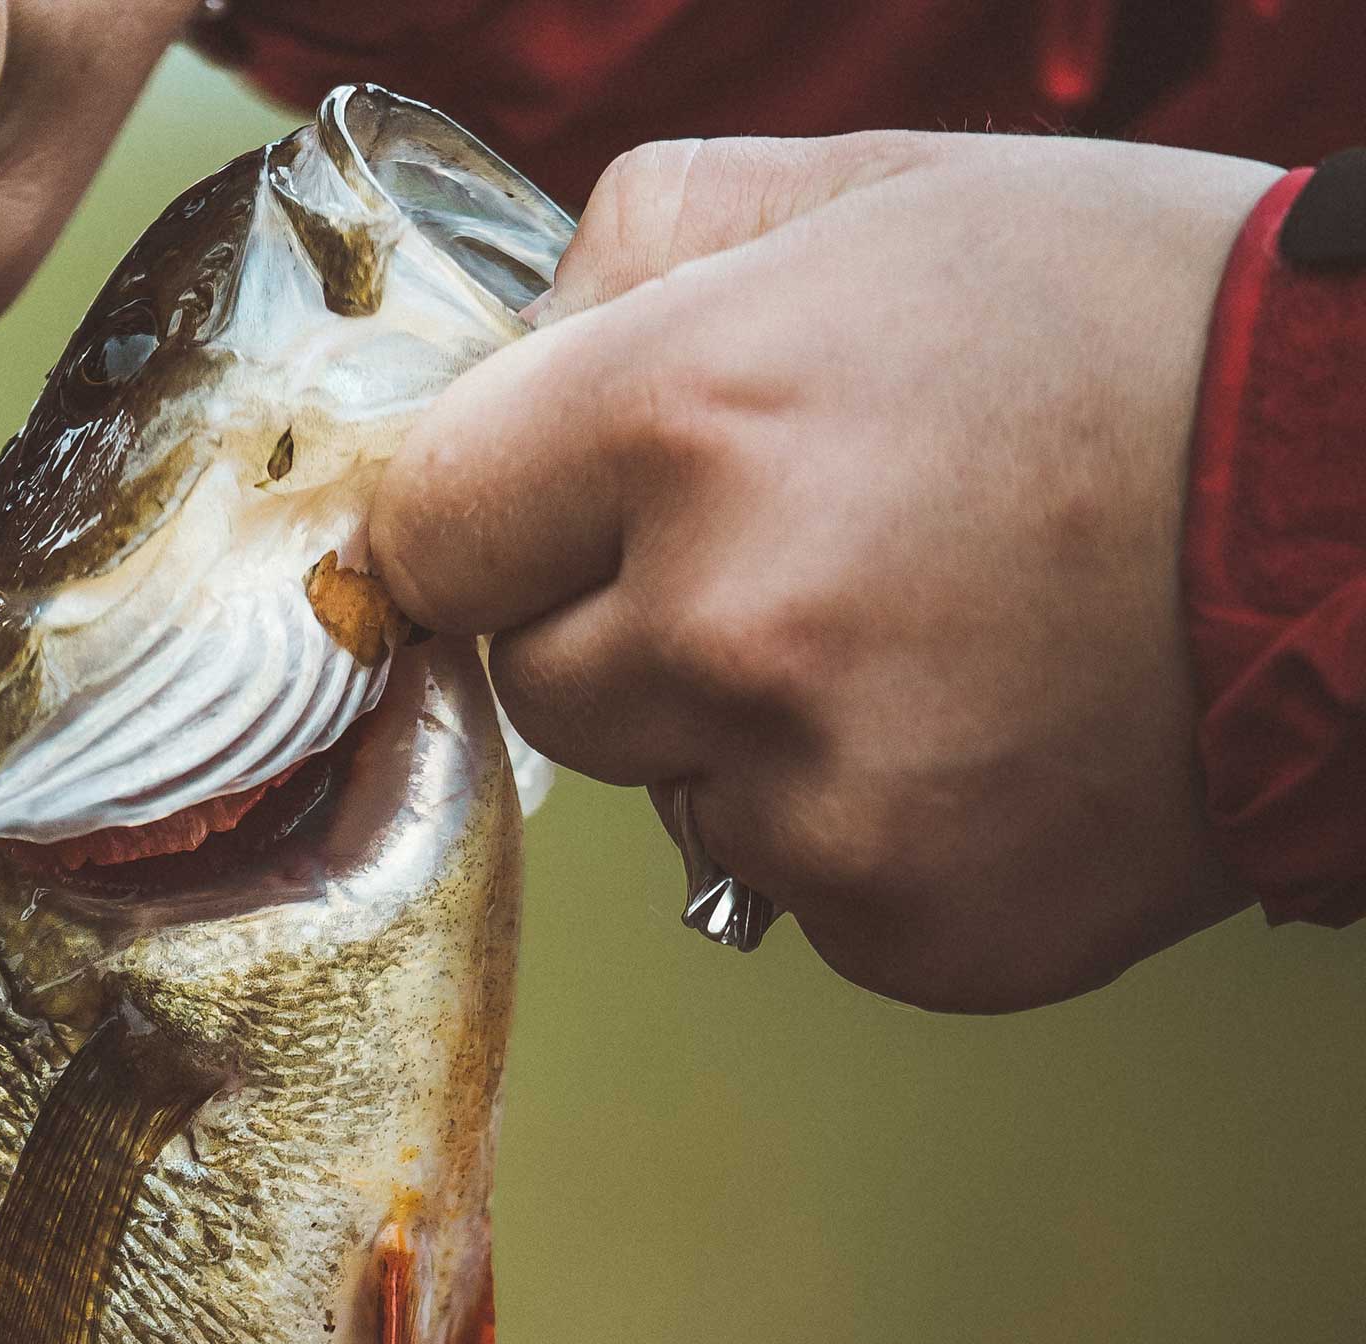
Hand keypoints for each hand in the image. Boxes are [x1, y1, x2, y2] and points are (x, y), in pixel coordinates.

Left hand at [369, 133, 1279, 1010]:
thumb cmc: (1139, 331)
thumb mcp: (881, 198)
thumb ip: (644, 248)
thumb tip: (508, 349)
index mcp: (692, 416)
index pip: (427, 531)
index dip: (486, 523)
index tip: (540, 523)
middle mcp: (730, 628)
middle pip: (538, 682)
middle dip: (627, 628)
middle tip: (805, 556)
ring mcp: (813, 801)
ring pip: (668, 794)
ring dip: (745, 737)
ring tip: (926, 639)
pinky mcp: (894, 922)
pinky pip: (789, 887)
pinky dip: (858, 828)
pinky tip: (979, 736)